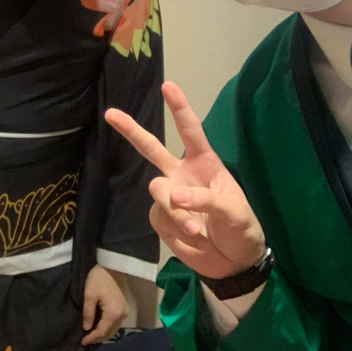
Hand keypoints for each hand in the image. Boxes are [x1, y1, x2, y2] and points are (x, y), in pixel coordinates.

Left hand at [81, 264, 128, 345]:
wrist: (111, 266)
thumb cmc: (97, 279)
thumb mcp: (89, 295)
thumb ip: (88, 313)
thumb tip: (86, 329)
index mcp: (113, 313)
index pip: (102, 332)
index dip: (92, 338)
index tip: (82, 342)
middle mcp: (122, 315)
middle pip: (109, 333)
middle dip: (98, 338)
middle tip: (86, 341)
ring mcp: (125, 312)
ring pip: (113, 329)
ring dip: (103, 334)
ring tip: (91, 336)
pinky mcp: (124, 308)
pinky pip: (115, 323)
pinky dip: (107, 328)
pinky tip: (99, 327)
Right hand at [105, 81, 265, 279]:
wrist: (233, 263)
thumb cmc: (241, 229)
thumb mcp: (235, 212)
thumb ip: (206, 199)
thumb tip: (175, 195)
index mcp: (204, 164)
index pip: (190, 132)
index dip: (179, 109)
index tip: (168, 87)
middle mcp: (182, 174)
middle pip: (151, 147)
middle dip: (130, 130)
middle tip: (110, 114)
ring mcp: (168, 195)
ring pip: (157, 190)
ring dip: (174, 209)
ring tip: (193, 228)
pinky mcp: (159, 218)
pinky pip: (157, 215)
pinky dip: (174, 227)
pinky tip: (190, 236)